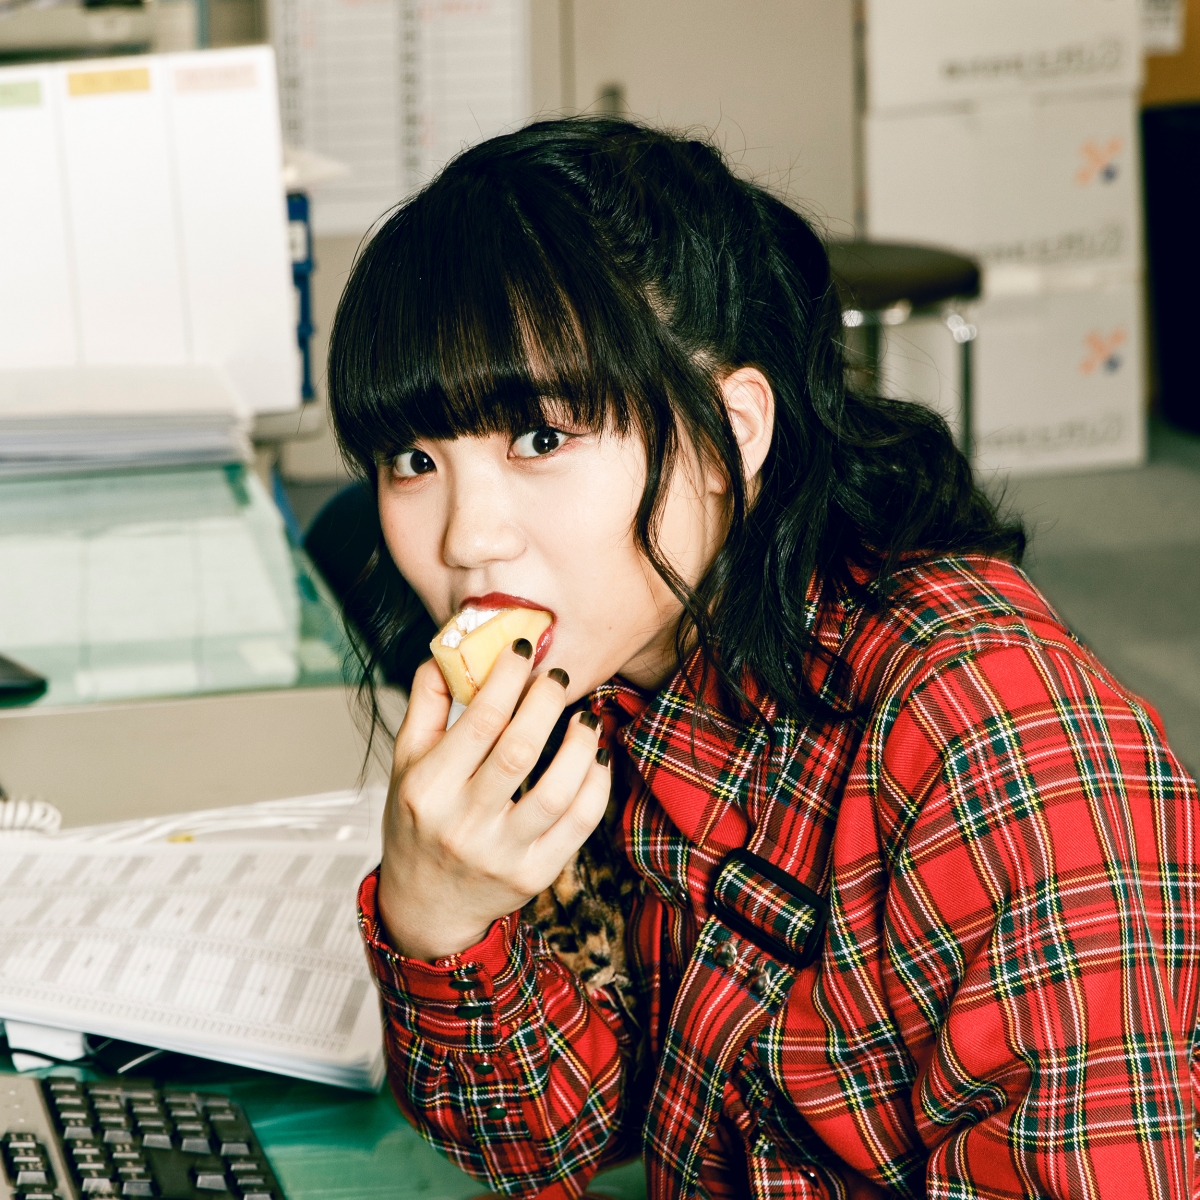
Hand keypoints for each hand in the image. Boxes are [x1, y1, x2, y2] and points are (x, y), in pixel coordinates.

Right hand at [376, 640, 609, 961]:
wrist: (427, 905)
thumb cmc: (418, 820)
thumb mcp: (405, 762)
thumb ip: (426, 703)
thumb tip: (451, 650)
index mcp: (428, 789)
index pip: (479, 721)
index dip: (508, 677)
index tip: (522, 650)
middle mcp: (462, 824)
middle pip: (520, 751)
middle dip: (546, 702)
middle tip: (556, 678)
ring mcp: (501, 854)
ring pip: (556, 792)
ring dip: (579, 745)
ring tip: (584, 718)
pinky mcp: (534, 875)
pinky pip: (579, 825)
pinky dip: (596, 785)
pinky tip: (596, 758)